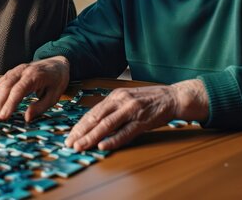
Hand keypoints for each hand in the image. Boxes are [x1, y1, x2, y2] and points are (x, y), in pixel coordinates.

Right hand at [0, 56, 69, 121]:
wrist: (57, 63)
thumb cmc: (56, 80)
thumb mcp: (54, 96)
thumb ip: (40, 107)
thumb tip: (27, 118)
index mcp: (34, 75)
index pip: (18, 90)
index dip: (9, 104)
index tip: (3, 116)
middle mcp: (23, 71)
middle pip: (6, 87)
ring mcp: (16, 70)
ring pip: (1, 84)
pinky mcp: (12, 72)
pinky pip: (1, 82)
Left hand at [65, 79, 208, 150]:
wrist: (172, 97)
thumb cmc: (149, 100)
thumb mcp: (127, 98)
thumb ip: (113, 108)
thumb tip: (95, 122)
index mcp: (115, 96)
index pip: (93, 112)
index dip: (80, 125)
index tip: (70, 136)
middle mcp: (121, 101)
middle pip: (96, 118)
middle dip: (81, 132)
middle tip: (69, 144)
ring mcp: (131, 110)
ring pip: (107, 125)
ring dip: (91, 137)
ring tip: (81, 146)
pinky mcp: (142, 121)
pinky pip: (125, 132)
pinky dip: (113, 140)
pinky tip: (103, 146)